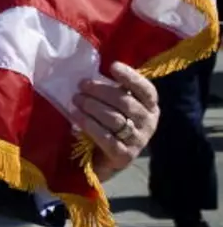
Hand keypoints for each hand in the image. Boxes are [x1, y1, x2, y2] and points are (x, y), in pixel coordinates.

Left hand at [69, 61, 159, 181]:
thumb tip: (89, 73)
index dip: (130, 77)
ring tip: (76, 99)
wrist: (106, 159)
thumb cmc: (110, 125)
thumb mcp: (115, 106)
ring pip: (114, 119)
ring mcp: (138, 140)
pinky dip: (89, 125)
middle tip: (81, 85)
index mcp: (150, 107)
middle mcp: (148, 123)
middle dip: (101, 91)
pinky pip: (106, 138)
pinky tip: (76, 116)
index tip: (112, 66)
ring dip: (92, 106)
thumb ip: (111, 91)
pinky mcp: (124, 156)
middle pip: (125, 103)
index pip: (146, 90)